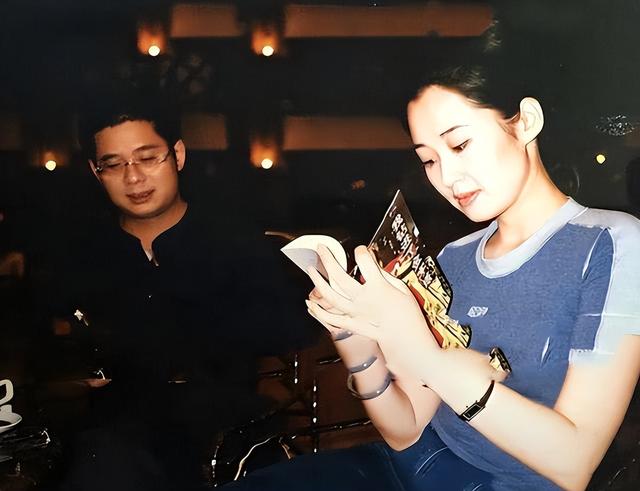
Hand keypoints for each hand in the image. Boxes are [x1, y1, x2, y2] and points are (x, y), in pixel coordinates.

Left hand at [306, 244, 438, 378]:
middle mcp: (363, 299)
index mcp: (379, 287)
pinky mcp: (351, 324)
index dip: (361, 251)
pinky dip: (318, 311)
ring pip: (330, 295)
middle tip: (321, 249)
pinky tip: (309, 304)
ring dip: (317, 281)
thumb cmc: (407, 315)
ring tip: (311, 270)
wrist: (406, 340)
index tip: (360, 250)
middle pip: (339, 276)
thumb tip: (372, 265)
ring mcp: (355, 312)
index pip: (364, 261)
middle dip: (328, 259)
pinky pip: (330, 318)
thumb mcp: (402, 289)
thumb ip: (385, 275)